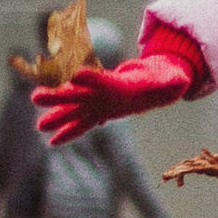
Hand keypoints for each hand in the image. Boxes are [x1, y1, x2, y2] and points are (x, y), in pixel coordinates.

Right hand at [33, 20, 207, 145]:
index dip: (88, 78)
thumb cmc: (161, 80)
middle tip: (36, 96)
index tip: (73, 75)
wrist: (153, 82)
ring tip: (39, 126)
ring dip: (57, 117)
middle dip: (58, 96)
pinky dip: (68, 133)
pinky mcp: (98, 114)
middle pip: (77, 94)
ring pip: (73, 110)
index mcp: (118, 83)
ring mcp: (97, 103)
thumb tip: (181, 83)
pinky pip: (81, 125)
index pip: (100, 80)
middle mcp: (102, 92)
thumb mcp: (170, 81)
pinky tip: (52, 142)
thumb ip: (172, 82)